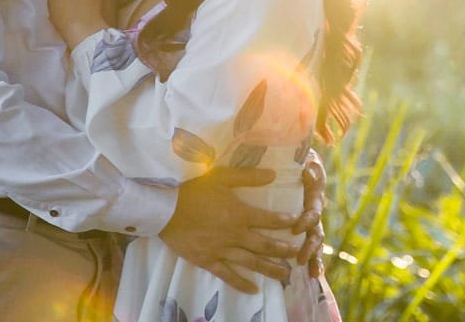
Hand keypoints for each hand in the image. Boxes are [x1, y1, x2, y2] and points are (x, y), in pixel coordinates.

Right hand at [161, 166, 313, 293]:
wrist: (165, 209)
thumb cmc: (193, 190)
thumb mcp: (222, 177)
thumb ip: (248, 177)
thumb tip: (273, 175)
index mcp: (240, 214)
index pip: (270, 220)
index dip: (286, 222)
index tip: (299, 224)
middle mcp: (234, 235)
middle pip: (265, 245)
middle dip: (284, 250)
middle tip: (298, 253)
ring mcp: (221, 250)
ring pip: (251, 262)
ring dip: (269, 269)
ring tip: (285, 275)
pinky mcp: (207, 260)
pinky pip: (227, 275)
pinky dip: (241, 283)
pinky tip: (254, 290)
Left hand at [268, 148, 327, 278]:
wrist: (301, 161)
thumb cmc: (299, 160)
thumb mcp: (305, 159)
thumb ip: (309, 166)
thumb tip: (308, 172)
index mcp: (314, 195)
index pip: (313, 211)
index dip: (306, 221)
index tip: (296, 229)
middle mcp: (315, 210)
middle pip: (317, 232)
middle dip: (310, 247)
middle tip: (301, 258)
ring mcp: (311, 221)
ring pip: (316, 242)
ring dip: (314, 258)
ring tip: (312, 273)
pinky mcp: (304, 228)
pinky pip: (309, 246)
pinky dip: (313, 260)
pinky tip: (312, 276)